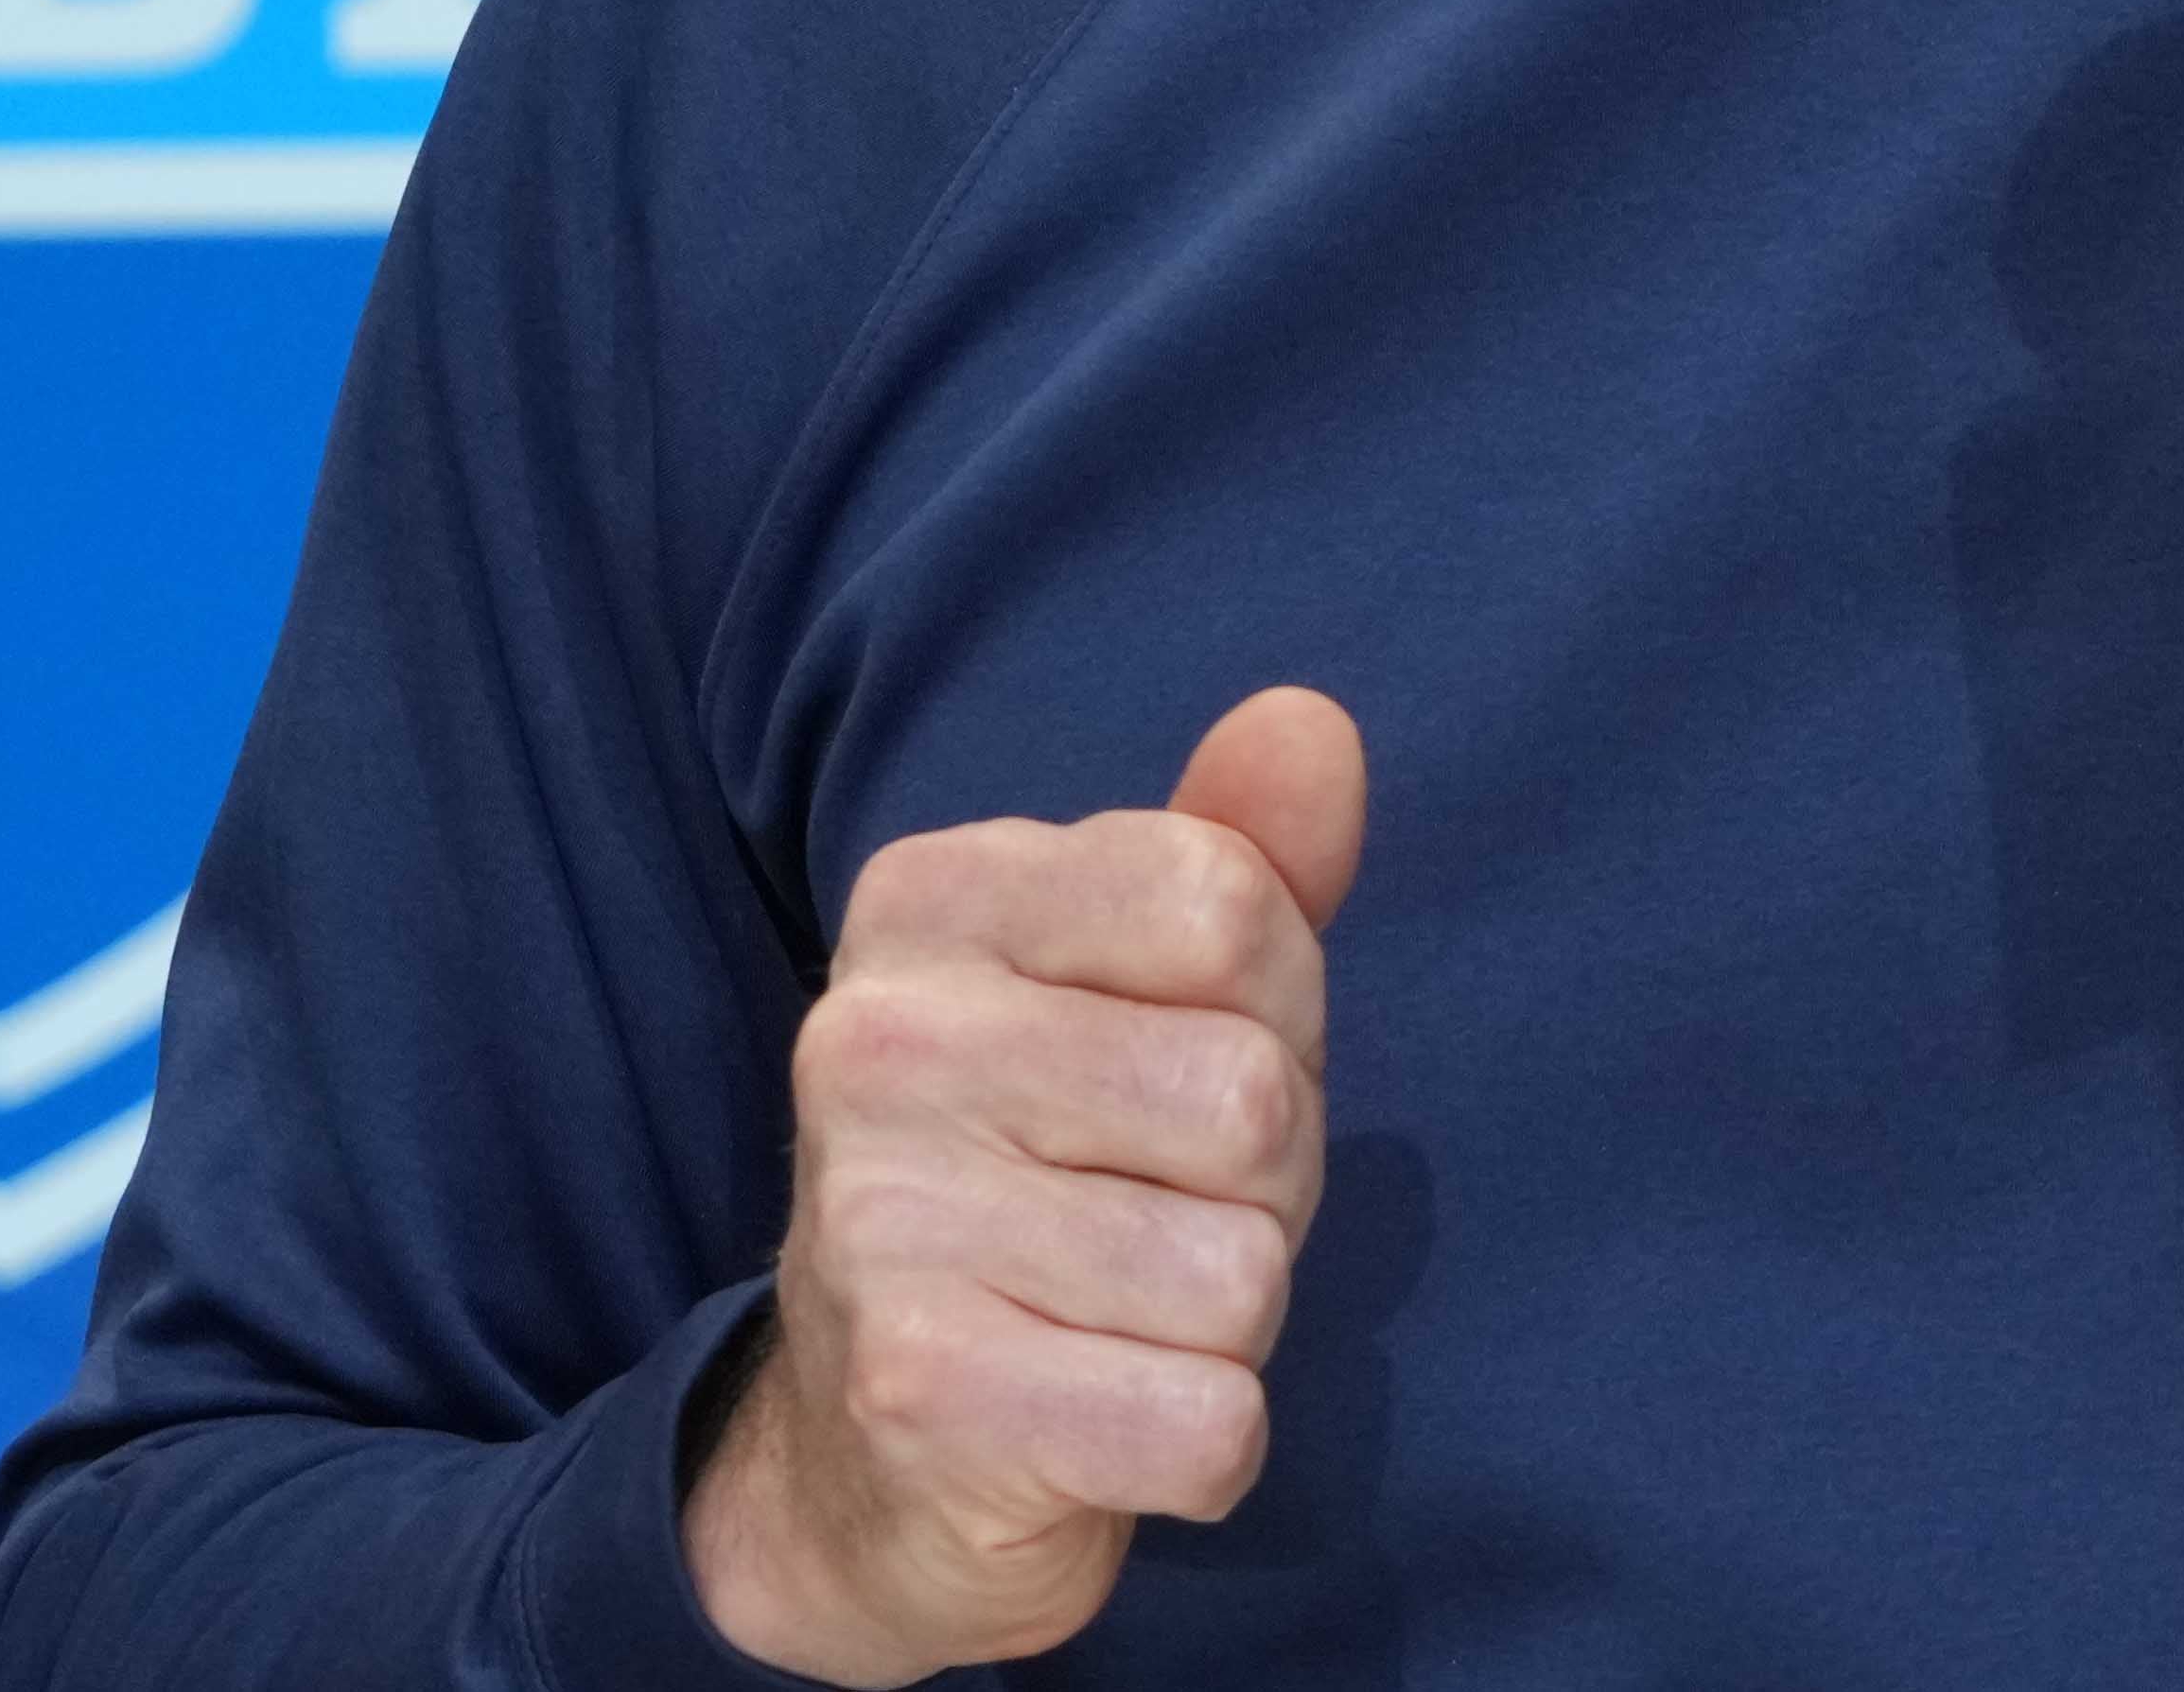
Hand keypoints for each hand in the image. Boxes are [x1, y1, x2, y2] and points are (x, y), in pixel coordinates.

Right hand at [684, 690, 1369, 1681]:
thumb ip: (1237, 853)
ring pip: (1241, 1272)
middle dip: (1264, 1184)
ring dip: (1229, 1321)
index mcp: (930, 901)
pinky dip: (1203, 1443)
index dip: (1272, 1009)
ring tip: (1122, 1314)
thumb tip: (1314, 725)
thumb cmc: (1053, 1179)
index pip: (1229, 904)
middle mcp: (875, 1042)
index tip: (1186, 1065)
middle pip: (1252, 1099)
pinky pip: (1209, 1423)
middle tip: (1158, 1214)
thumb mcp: (1138, 990)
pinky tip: (1107, 1419)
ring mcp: (879, 1224)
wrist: (870, 1456)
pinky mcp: (920, 1401)